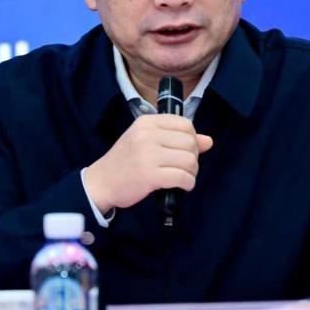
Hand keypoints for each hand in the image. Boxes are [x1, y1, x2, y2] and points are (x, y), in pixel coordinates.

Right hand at [84, 115, 212, 213]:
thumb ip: (177, 138)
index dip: (192, 139)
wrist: (101, 182)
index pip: (185, 124)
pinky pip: (182, 177)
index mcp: (147, 122)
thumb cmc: (126, 161)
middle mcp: (147, 135)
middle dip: (193, 158)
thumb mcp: (147, 142)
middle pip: (190, 142)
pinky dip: (188, 184)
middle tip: (184, 167)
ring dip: (192, 172)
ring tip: (183, 176)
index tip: (184, 150)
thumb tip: (208, 141)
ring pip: (189, 160)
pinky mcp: (149, 176)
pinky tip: (182, 186)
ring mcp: (147, 155)